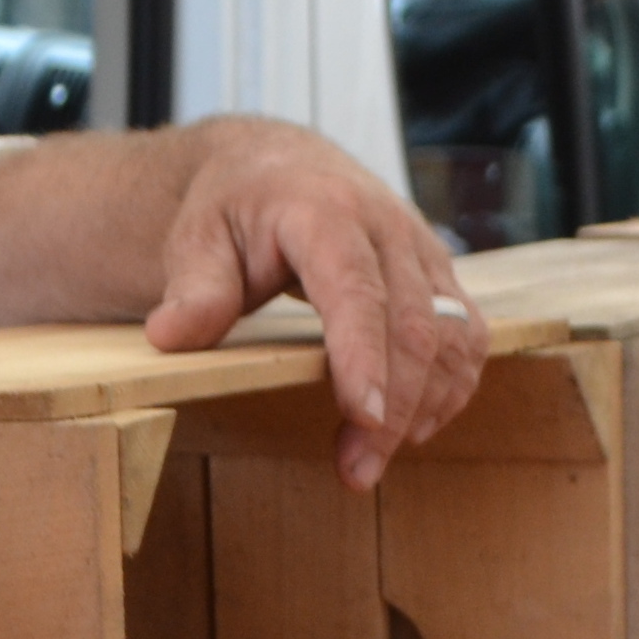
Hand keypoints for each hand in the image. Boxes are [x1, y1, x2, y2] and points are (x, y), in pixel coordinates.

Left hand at [138, 119, 490, 487]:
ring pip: (452, 335)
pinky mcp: (440, 275)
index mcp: (324, 211)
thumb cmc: (237, 206)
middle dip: (394, 408)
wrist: (281, 166)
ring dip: (426, 407)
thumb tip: (172, 335)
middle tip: (357, 471)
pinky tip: (413, 427)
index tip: (362, 418)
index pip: (356, 291)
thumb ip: (195, 288)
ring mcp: (421, 250)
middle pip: (414, 326)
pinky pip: (467, 335)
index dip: (365, 357)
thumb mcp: (197, 238)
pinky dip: (451, 387)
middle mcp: (386, 226)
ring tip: (375, 460)